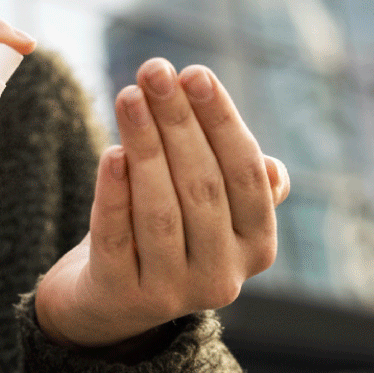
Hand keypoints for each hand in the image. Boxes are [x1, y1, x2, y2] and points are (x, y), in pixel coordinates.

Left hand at [36, 58, 290, 349]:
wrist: (104, 301)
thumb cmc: (161, 234)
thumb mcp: (205, 209)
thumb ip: (230, 181)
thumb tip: (270, 165)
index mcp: (257, 246)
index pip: (245, 173)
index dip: (221, 121)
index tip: (194, 74)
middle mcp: (223, 275)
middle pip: (202, 186)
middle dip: (177, 121)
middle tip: (152, 71)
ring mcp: (173, 291)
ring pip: (160, 209)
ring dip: (144, 145)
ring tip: (127, 96)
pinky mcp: (122, 296)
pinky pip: (116, 236)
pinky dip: (114, 192)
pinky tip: (110, 153)